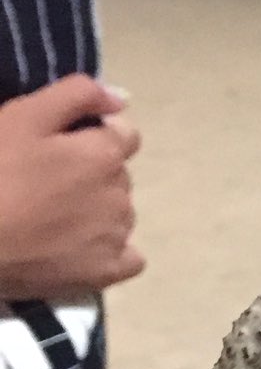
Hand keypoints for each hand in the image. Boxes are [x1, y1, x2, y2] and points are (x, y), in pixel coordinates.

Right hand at [0, 75, 143, 300]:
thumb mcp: (24, 116)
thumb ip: (77, 95)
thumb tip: (122, 98)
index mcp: (104, 155)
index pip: (124, 136)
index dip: (95, 136)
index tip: (61, 148)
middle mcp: (120, 195)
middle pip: (119, 176)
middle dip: (93, 174)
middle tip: (47, 184)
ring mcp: (116, 237)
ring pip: (121, 214)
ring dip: (99, 211)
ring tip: (54, 218)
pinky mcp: (106, 273)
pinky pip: (129, 258)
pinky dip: (112, 251)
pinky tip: (82, 249)